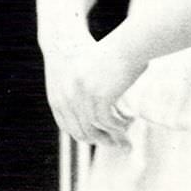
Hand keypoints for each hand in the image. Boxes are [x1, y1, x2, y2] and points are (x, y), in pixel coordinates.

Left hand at [44, 31, 142, 147]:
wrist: (122, 44)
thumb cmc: (106, 59)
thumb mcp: (89, 80)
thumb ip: (84, 100)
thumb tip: (90, 131)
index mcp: (58, 92)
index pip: (67, 125)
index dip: (84, 135)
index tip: (101, 140)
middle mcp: (66, 95)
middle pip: (81, 130)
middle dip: (102, 141)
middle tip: (120, 146)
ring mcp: (81, 96)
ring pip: (96, 130)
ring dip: (114, 137)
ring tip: (128, 140)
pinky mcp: (98, 97)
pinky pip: (109, 123)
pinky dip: (121, 125)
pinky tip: (131, 119)